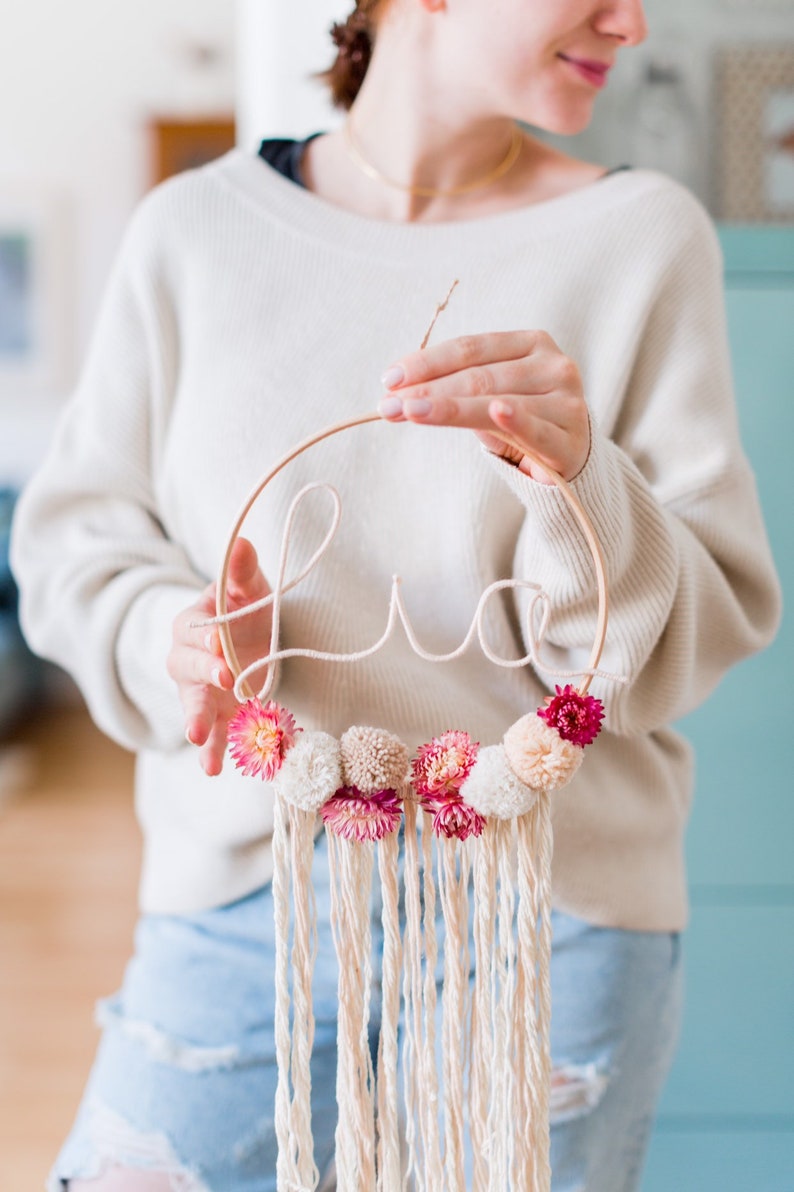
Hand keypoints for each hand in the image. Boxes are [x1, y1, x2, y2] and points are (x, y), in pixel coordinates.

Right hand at [168, 538, 271, 775]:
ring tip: (199, 739)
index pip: (191, 629)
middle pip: (186, 669)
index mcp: (192, 624)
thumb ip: (242, 571)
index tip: (220, 644)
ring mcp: (199, 693)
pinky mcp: (216, 718)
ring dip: (196, 722)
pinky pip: (211, 736)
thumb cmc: (244, 608)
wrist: (248, 640)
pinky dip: (212, 752)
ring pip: (192, 707)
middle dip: (203, 675)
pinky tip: (213, 769)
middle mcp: (187, 661)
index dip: (204, 638)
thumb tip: (243, 541)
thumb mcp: (248, 587)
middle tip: (225, 679)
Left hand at [379, 331, 589, 483]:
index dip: (428, 362)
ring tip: (410, 413)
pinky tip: (497, 411)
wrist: (570, 460)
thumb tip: (396, 391)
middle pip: (479, 376)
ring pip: (497, 402)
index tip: (389, 379)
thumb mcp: (490, 397)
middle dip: (428, 390)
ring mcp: (566, 401)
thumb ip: (455, 388)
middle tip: (388, 405)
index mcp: (531, 343)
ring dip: (448, 409)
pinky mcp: (570, 438)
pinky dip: (516, 421)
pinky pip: (536, 430)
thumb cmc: (522, 422)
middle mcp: (553, 365)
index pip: (471, 348)